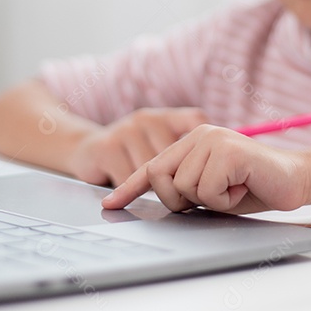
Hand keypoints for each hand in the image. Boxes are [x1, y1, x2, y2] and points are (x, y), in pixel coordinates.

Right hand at [69, 107, 207, 186]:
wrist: (87, 151)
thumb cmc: (133, 156)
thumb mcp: (160, 146)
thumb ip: (187, 152)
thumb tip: (222, 172)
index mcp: (165, 117)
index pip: (195, 120)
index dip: (203, 142)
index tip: (209, 160)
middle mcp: (147, 119)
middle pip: (173, 156)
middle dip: (175, 179)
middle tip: (172, 193)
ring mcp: (126, 130)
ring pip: (151, 171)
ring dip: (150, 188)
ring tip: (142, 189)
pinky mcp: (107, 147)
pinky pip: (128, 178)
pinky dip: (129, 190)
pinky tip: (122, 189)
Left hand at [101, 124, 310, 213]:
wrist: (297, 181)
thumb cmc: (254, 188)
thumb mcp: (210, 189)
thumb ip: (185, 188)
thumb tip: (157, 201)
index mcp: (191, 140)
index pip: (153, 166)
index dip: (129, 187)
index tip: (110, 204)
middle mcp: (199, 134)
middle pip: (161, 178)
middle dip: (181, 200)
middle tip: (215, 197)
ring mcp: (213, 139)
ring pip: (185, 187)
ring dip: (210, 201)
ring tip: (233, 189)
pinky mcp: (228, 151)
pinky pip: (207, 191)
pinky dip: (225, 200)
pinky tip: (243, 188)